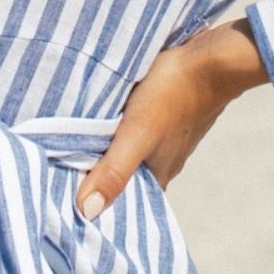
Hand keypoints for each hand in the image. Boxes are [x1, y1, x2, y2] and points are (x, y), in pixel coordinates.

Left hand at [73, 19, 268, 220]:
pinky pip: (140, 128)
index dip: (96, 198)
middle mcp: (165, 162)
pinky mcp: (169, 114)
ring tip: (80, 138)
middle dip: (99, 171)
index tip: (67, 194)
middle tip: (63, 163)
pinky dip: (124, 126)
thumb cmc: (172, 95)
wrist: (211, 59)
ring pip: (132, 149)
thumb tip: (86, 213)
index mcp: (158, 176)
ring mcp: (169, 137)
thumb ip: (113, 173)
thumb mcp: (136, 135)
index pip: (122, 199)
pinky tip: (111, 115)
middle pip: (125, 174)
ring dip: (110, 146)